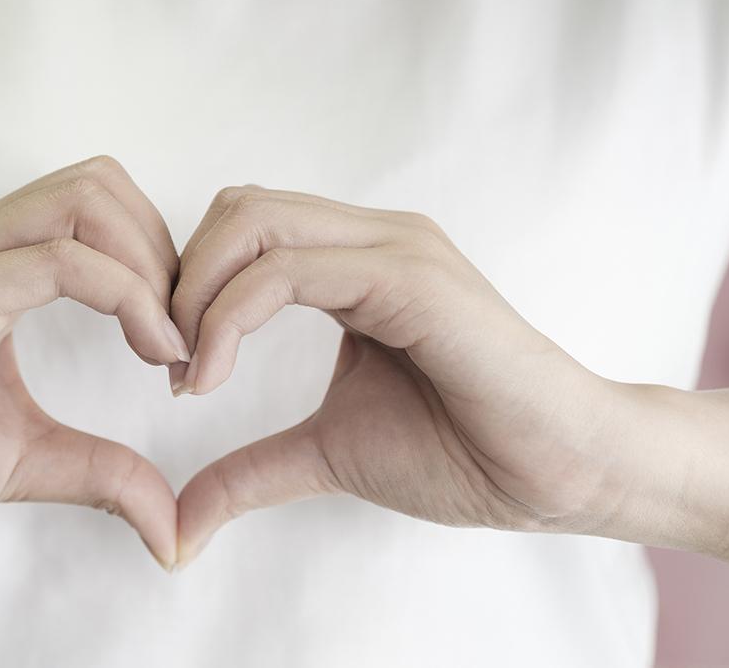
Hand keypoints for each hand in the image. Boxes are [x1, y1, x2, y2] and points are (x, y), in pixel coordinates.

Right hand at [0, 157, 187, 566]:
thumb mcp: (26, 458)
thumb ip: (101, 472)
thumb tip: (172, 525)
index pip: (97, 206)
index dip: (160, 262)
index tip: (180, 346)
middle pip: (100, 181)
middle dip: (166, 251)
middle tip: (182, 336)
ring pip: (85, 201)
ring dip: (152, 266)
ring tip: (168, 345)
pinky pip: (54, 262)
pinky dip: (124, 295)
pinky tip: (148, 352)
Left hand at [170, 186, 620, 565]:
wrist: (560, 474)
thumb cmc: (463, 452)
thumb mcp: (327, 452)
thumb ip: (250, 469)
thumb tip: (179, 520)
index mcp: (357, 262)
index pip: (243, 229)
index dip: (189, 286)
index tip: (173, 368)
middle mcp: (374, 239)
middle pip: (238, 208)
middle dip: (180, 279)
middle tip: (169, 359)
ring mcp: (396, 250)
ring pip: (255, 222)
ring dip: (197, 293)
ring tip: (191, 369)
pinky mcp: (412, 279)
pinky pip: (291, 270)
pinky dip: (232, 314)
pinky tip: (216, 372)